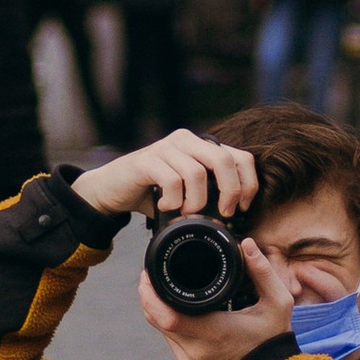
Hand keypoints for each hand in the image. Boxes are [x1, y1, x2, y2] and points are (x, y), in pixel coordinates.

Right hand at [72, 126, 259, 224]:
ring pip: (197, 173)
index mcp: (201, 146)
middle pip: (223, 161)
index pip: (240, 157)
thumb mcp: (187, 192)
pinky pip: (172, 180)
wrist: (111, 189)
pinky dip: (173, 201)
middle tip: (223, 213)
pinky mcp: (147, 159)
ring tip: (185, 213)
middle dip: (229, 192)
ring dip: (195, 202)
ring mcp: (166, 147)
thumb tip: (235, 219)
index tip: (243, 208)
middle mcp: (186, 140)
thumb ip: (209, 195)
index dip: (248, 184)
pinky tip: (164, 207)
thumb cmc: (153, 192)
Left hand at [136, 227, 358, 359]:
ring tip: (163, 290)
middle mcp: (196, 351)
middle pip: (157, 321)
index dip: (150, 295)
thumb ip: (262, 272)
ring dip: (159, 311)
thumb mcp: (277, 304)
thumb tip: (246, 244)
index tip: (148, 274)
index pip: (166, 315)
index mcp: (214, 332)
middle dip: (150, 297)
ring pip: (161, 332)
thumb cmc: (274, 344)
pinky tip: (180, 313)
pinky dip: (171, 326)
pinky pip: (171, 343)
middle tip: (152, 276)